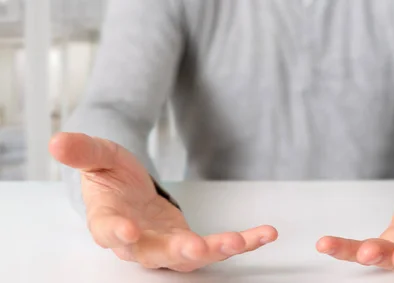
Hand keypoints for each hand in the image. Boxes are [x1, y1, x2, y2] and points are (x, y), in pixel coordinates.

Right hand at [49, 133, 277, 271]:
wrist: (126, 190)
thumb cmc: (110, 177)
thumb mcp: (98, 156)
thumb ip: (82, 151)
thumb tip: (57, 141)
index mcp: (108, 221)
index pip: (109, 231)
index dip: (117, 234)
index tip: (128, 231)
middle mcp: (137, 243)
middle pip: (154, 255)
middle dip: (175, 252)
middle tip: (194, 248)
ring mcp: (165, 246)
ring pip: (189, 258)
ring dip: (215, 251)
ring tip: (241, 240)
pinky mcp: (187, 243)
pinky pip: (216, 247)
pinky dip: (242, 242)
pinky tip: (266, 234)